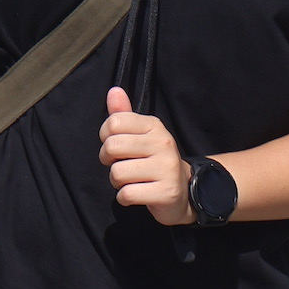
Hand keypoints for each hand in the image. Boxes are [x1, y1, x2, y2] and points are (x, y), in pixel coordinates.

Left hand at [99, 86, 191, 225]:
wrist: (184, 191)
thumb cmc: (154, 160)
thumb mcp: (141, 134)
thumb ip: (124, 114)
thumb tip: (114, 91)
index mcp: (154, 125)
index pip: (114, 123)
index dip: (105, 137)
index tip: (115, 146)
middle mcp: (163, 143)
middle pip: (112, 147)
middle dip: (108, 160)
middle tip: (119, 165)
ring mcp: (166, 167)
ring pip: (117, 173)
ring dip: (117, 182)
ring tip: (130, 180)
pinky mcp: (165, 192)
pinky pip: (127, 194)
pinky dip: (124, 197)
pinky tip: (136, 193)